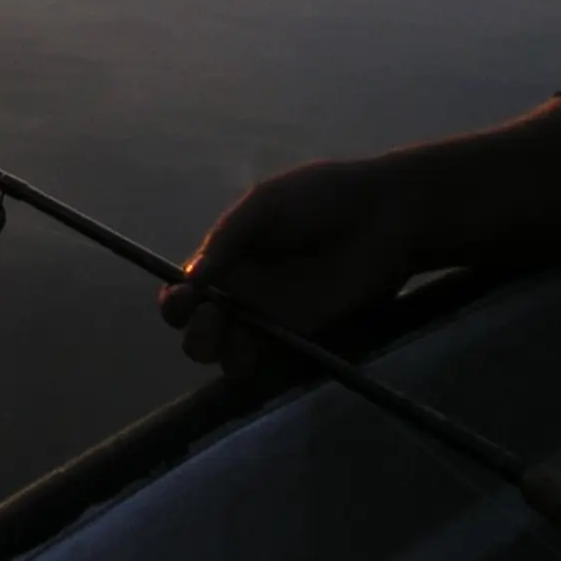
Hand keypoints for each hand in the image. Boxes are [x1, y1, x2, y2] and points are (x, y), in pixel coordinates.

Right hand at [158, 158, 419, 375]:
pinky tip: (254, 346)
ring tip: (228, 333)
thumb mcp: (265, 204)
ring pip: (230, 353)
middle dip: (193, 331)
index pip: (188, 291)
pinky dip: (254, 362)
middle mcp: (246, 293)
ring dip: (217, 351)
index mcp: (230, 258)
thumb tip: (190, 278)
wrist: (383, 216)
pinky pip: (270, 361)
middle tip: (209, 318)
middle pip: (201, 328)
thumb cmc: (321, 198)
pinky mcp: (307, 337)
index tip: (183, 300)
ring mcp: (275, 318)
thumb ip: (227, 239)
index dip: (177, 301)